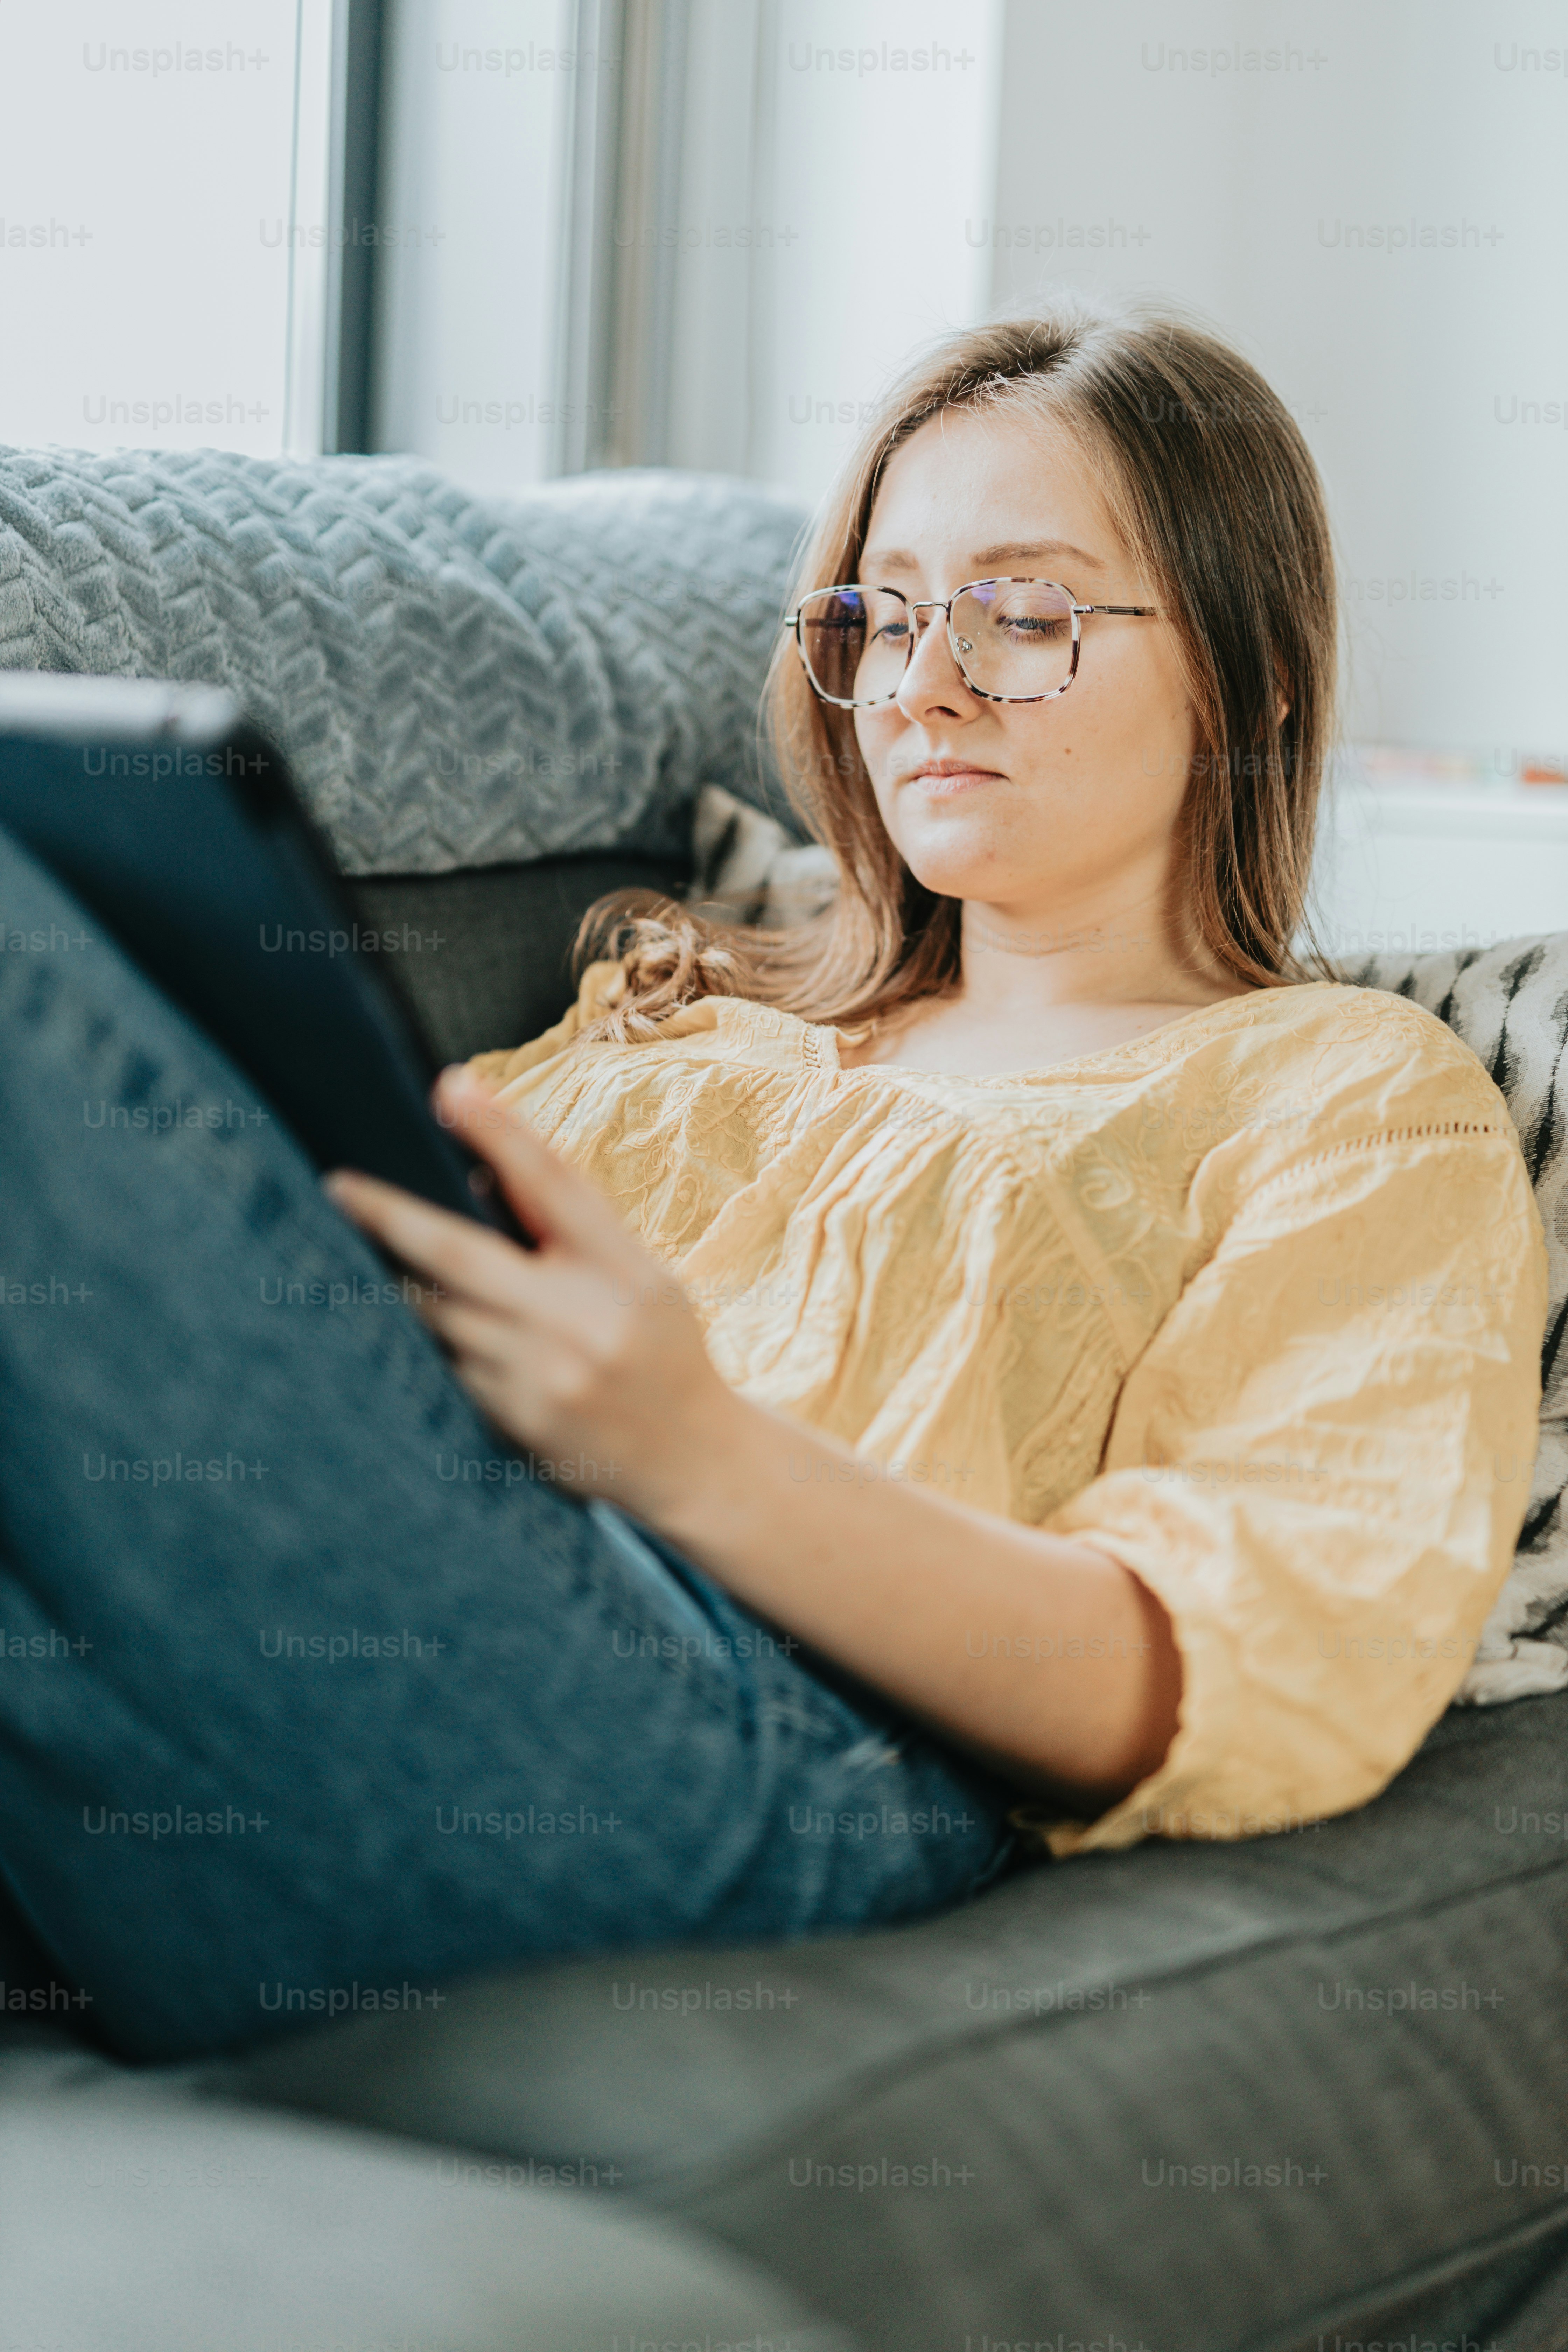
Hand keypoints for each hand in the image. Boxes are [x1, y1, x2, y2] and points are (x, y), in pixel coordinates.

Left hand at [324, 1068, 733, 1520]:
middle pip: (461, 1254)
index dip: (500, 1130)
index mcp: (624, 1270)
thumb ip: (569, 1228)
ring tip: (375, 1257)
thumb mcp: (639, 1275)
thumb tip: (477, 1172)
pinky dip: (438, 1343)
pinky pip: (450, 1368)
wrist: (694, 1459)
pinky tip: (439, 1332)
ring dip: (406, 1284)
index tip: (450, 1087)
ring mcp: (545, 1376)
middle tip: (338, 1186)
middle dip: (391, 1216)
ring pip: (440, 1315)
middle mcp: (583, 1321)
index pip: (555, 1183)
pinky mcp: (516, 1422)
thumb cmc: (658, 1348)